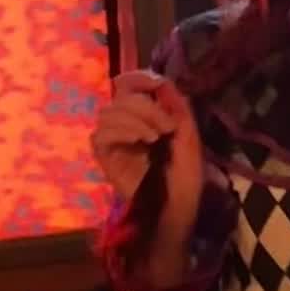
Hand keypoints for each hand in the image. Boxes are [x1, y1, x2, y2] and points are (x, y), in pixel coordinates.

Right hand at [93, 69, 204, 267]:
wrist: (176, 212)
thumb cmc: (185, 180)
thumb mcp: (189, 139)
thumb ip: (178, 108)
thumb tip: (162, 80)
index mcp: (146, 119)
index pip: (131, 87)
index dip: (138, 78)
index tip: (153, 83)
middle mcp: (127, 127)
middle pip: (121, 97)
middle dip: (146, 106)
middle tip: (166, 129)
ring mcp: (114, 143)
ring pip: (109, 112)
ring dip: (135, 118)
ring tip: (154, 138)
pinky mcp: (105, 158)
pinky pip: (100, 134)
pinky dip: (120, 130)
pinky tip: (140, 141)